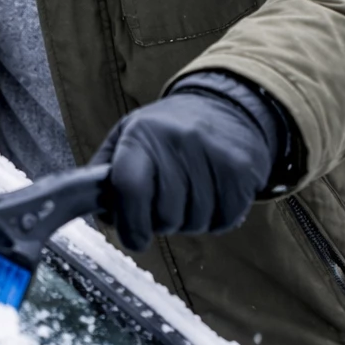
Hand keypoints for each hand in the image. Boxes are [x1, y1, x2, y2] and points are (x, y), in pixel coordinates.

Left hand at [90, 80, 277, 252]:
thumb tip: (102, 213)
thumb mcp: (128, 136)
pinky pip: (222, 221)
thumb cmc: (168, 130)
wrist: (227, 107)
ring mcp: (214, 155)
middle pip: (165, 215)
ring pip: (195, 222)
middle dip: (160, 222)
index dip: (129, 223)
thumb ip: (105, 173)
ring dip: (188, 221)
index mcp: (143, 134)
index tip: (134, 237)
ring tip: (189, 194)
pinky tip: (211, 195)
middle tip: (164, 204)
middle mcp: (179, 141)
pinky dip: (214, 220)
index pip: (130, 187)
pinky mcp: (242, 171)